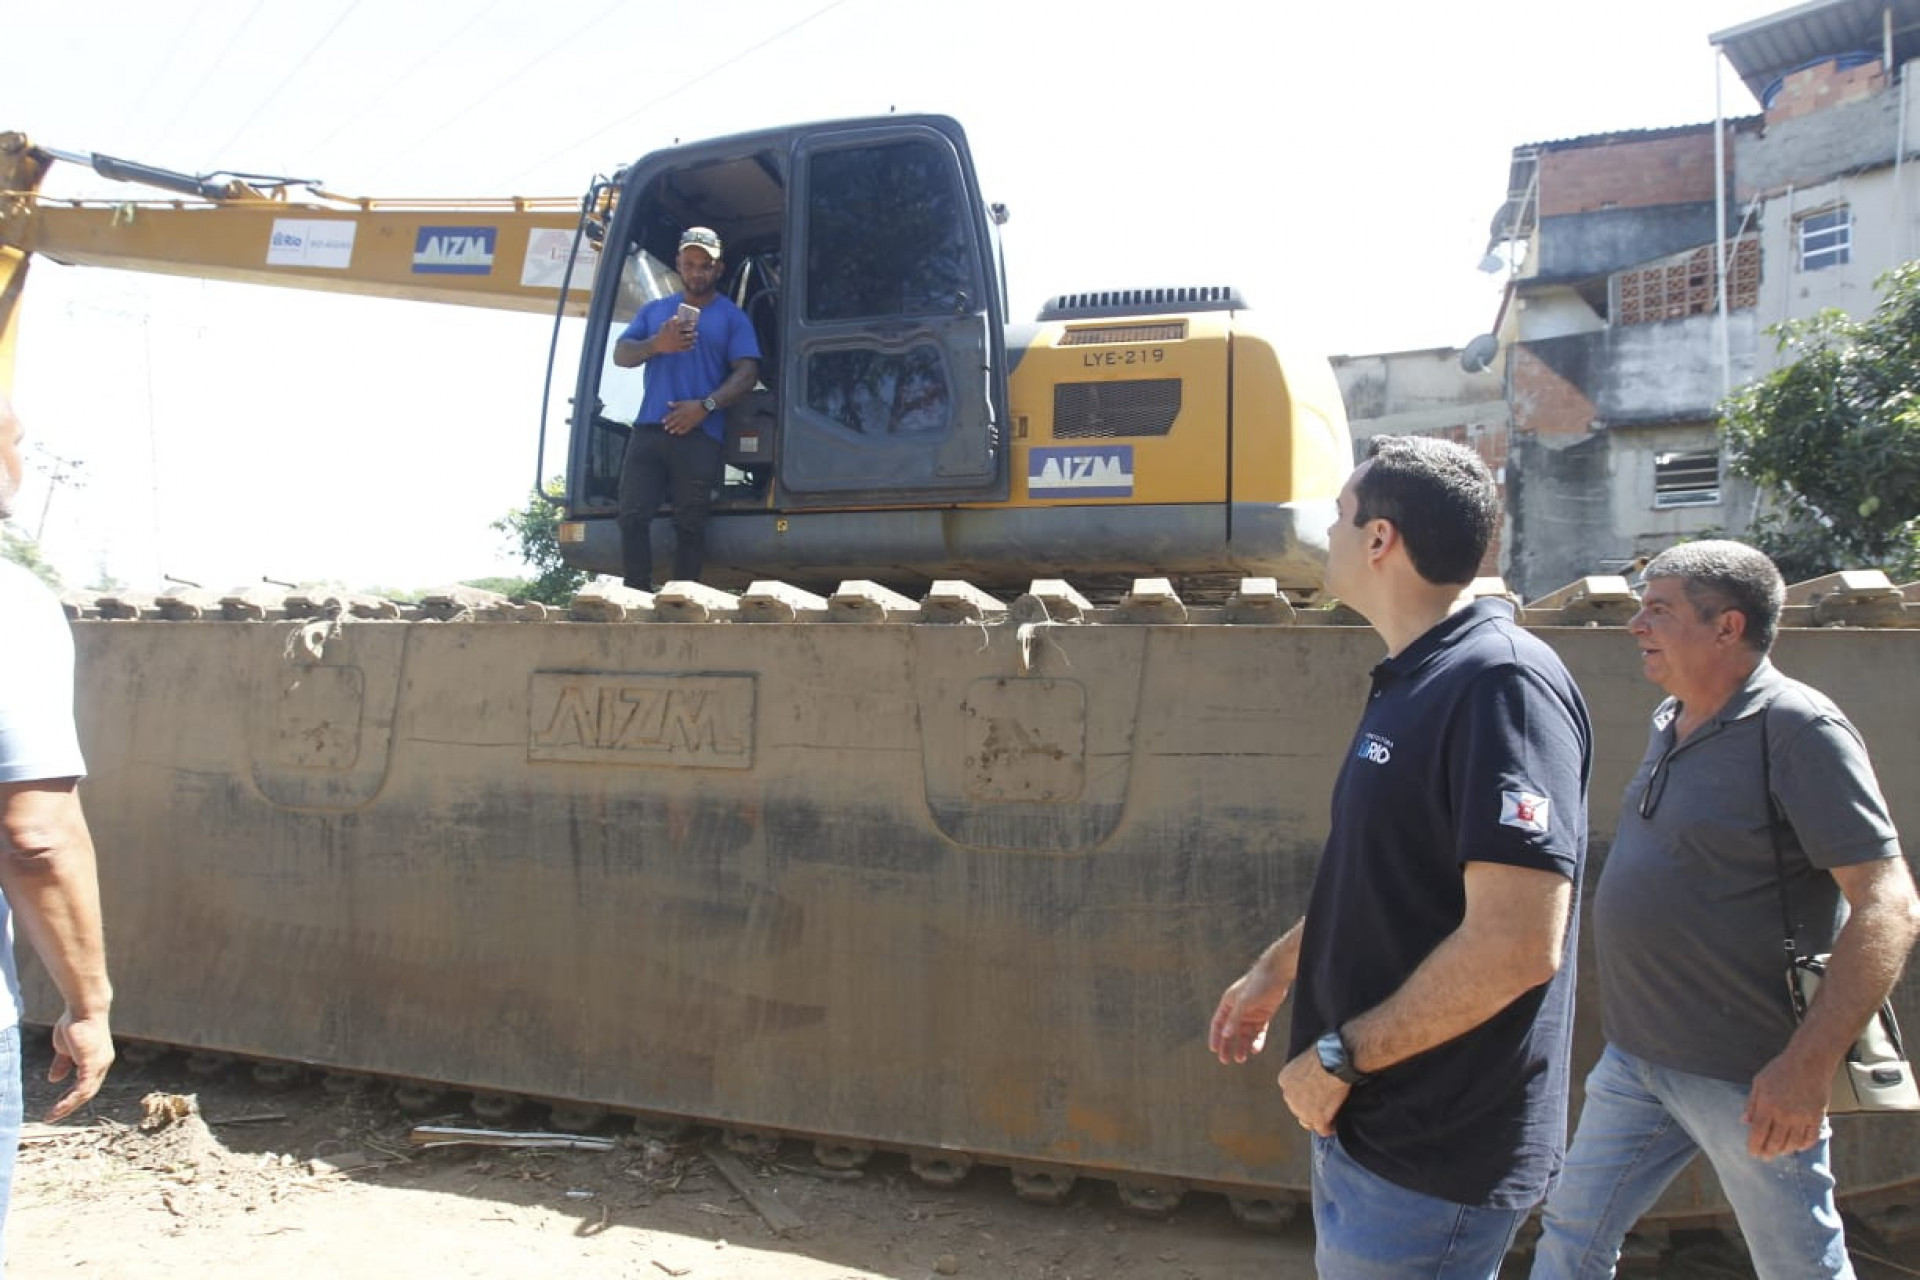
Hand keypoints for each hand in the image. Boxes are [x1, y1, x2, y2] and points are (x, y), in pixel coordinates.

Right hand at [45, 1007, 113, 1121]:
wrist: (83, 1009)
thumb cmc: (75, 1024)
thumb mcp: (65, 1049)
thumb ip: (62, 1064)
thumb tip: (54, 1080)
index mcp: (96, 1061)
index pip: (86, 1084)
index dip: (71, 1096)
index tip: (57, 1106)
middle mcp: (102, 1065)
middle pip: (87, 1092)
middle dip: (69, 1105)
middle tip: (53, 1116)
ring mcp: (100, 1065)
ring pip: (86, 1094)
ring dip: (68, 1107)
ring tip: (52, 1116)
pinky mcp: (94, 1065)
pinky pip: (83, 1089)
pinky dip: (71, 1100)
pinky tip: (59, 1107)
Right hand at [652, 317, 694, 353]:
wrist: (657, 344)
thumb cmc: (661, 334)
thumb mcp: (664, 325)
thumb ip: (671, 321)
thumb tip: (677, 316)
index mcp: (674, 329)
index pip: (684, 325)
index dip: (690, 324)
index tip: (694, 323)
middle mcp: (676, 336)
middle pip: (688, 334)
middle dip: (694, 334)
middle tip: (696, 333)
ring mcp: (677, 343)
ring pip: (688, 342)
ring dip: (693, 340)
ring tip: (694, 340)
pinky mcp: (677, 349)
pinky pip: (686, 348)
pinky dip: (690, 347)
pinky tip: (692, 346)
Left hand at [661, 400, 707, 435]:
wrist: (703, 407)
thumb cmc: (693, 404)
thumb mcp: (683, 402)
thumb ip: (675, 404)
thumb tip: (667, 403)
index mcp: (680, 411)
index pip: (672, 415)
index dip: (667, 419)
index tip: (662, 422)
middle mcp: (683, 417)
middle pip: (675, 422)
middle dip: (669, 425)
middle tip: (665, 428)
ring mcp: (688, 421)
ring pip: (679, 426)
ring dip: (674, 429)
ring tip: (670, 432)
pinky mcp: (692, 424)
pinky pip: (686, 429)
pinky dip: (682, 431)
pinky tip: (679, 433)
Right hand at [1209, 953, 1295, 1065]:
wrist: (1277, 975)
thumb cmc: (1257, 984)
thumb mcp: (1243, 1001)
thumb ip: (1234, 1018)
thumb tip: (1225, 1035)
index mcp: (1228, 1004)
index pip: (1218, 1023)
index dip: (1215, 1036)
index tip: (1214, 1049)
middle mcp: (1238, 1010)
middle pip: (1230, 1032)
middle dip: (1227, 1046)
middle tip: (1225, 1060)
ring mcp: (1250, 1014)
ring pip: (1244, 1035)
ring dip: (1241, 1046)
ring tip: (1241, 1059)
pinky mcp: (1263, 1016)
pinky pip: (1258, 1033)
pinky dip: (1256, 1041)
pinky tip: (1255, 1049)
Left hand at [1277, 1047, 1348, 1136]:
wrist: (1336, 1060)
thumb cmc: (1325, 1053)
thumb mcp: (1305, 1059)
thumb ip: (1303, 1073)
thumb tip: (1312, 1076)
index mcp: (1284, 1080)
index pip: (1292, 1094)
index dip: (1304, 1095)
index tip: (1315, 1093)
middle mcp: (1289, 1097)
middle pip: (1298, 1109)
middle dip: (1309, 1107)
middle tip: (1324, 1103)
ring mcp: (1302, 1110)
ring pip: (1308, 1122)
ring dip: (1318, 1119)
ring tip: (1330, 1115)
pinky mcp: (1318, 1119)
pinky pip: (1323, 1130)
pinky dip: (1330, 1128)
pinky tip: (1335, 1123)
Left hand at [1743, 1050, 1829, 1157]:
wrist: (1809, 1061)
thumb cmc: (1781, 1069)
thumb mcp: (1759, 1082)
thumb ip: (1752, 1104)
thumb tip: (1744, 1122)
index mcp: (1767, 1106)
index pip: (1758, 1133)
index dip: (1754, 1146)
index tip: (1752, 1153)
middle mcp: (1785, 1115)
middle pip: (1775, 1142)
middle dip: (1768, 1153)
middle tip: (1765, 1156)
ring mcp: (1802, 1118)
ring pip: (1793, 1144)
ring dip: (1784, 1151)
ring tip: (1779, 1152)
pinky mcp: (1817, 1117)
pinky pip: (1810, 1139)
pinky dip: (1803, 1146)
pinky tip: (1797, 1146)